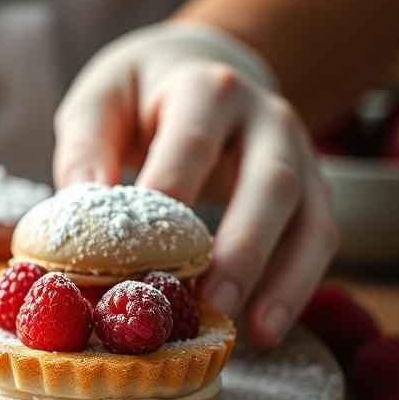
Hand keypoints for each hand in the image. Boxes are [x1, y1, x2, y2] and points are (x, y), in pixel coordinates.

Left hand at [53, 22, 337, 348]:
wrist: (199, 66)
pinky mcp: (312, 189)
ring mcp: (298, 154)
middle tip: (211, 301)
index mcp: (207, 89)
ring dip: (285, 279)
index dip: (173, 194)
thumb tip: (80, 202)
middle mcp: (266, 118)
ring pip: (309, 217)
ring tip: (257, 332)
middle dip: (243, 247)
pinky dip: (297, 286)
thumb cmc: (140, 95)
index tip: (143, 251)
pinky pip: (317, 238)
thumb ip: (85, 147)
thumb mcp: (100, 101)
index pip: (193, 141)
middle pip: (269, 182)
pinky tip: (267, 329)